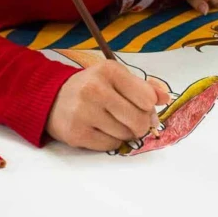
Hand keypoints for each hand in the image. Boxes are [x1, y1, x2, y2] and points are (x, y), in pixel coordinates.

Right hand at [46, 61, 169, 150]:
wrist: (52, 98)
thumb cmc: (92, 87)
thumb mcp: (116, 78)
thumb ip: (144, 86)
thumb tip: (166, 98)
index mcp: (109, 71)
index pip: (147, 98)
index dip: (149, 107)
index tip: (143, 107)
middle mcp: (95, 89)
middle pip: (138, 119)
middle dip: (141, 124)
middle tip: (133, 121)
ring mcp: (84, 112)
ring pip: (125, 134)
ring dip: (125, 133)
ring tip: (112, 123)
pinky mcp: (76, 133)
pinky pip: (111, 145)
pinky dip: (111, 141)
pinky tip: (101, 130)